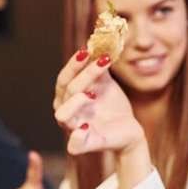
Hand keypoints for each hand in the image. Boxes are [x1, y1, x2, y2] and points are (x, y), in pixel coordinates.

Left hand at [54, 50, 152, 188]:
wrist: (125, 131)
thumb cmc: (110, 140)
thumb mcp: (98, 144)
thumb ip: (83, 144)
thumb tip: (78, 132)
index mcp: (66, 120)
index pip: (63, 110)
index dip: (74, 103)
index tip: (90, 97)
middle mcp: (66, 103)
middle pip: (68, 87)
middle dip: (84, 76)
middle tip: (100, 64)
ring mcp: (78, 88)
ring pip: (74, 73)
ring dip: (84, 61)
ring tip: (96, 50)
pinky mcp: (93, 79)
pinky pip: (91, 63)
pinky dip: (96, 53)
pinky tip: (103, 44)